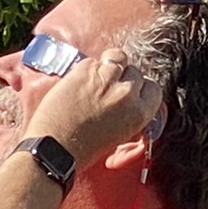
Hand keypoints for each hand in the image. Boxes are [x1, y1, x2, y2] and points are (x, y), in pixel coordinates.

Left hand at [23, 49, 162, 163]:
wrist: (55, 148)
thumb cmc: (85, 149)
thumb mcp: (121, 135)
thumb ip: (132, 114)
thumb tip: (133, 98)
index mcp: (140, 113)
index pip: (152, 88)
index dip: (140, 87)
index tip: (130, 89)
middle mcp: (126, 93)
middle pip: (134, 71)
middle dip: (123, 77)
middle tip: (107, 87)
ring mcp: (105, 80)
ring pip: (117, 58)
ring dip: (107, 66)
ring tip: (94, 79)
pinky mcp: (84, 71)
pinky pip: (92, 61)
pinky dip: (86, 69)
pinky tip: (78, 83)